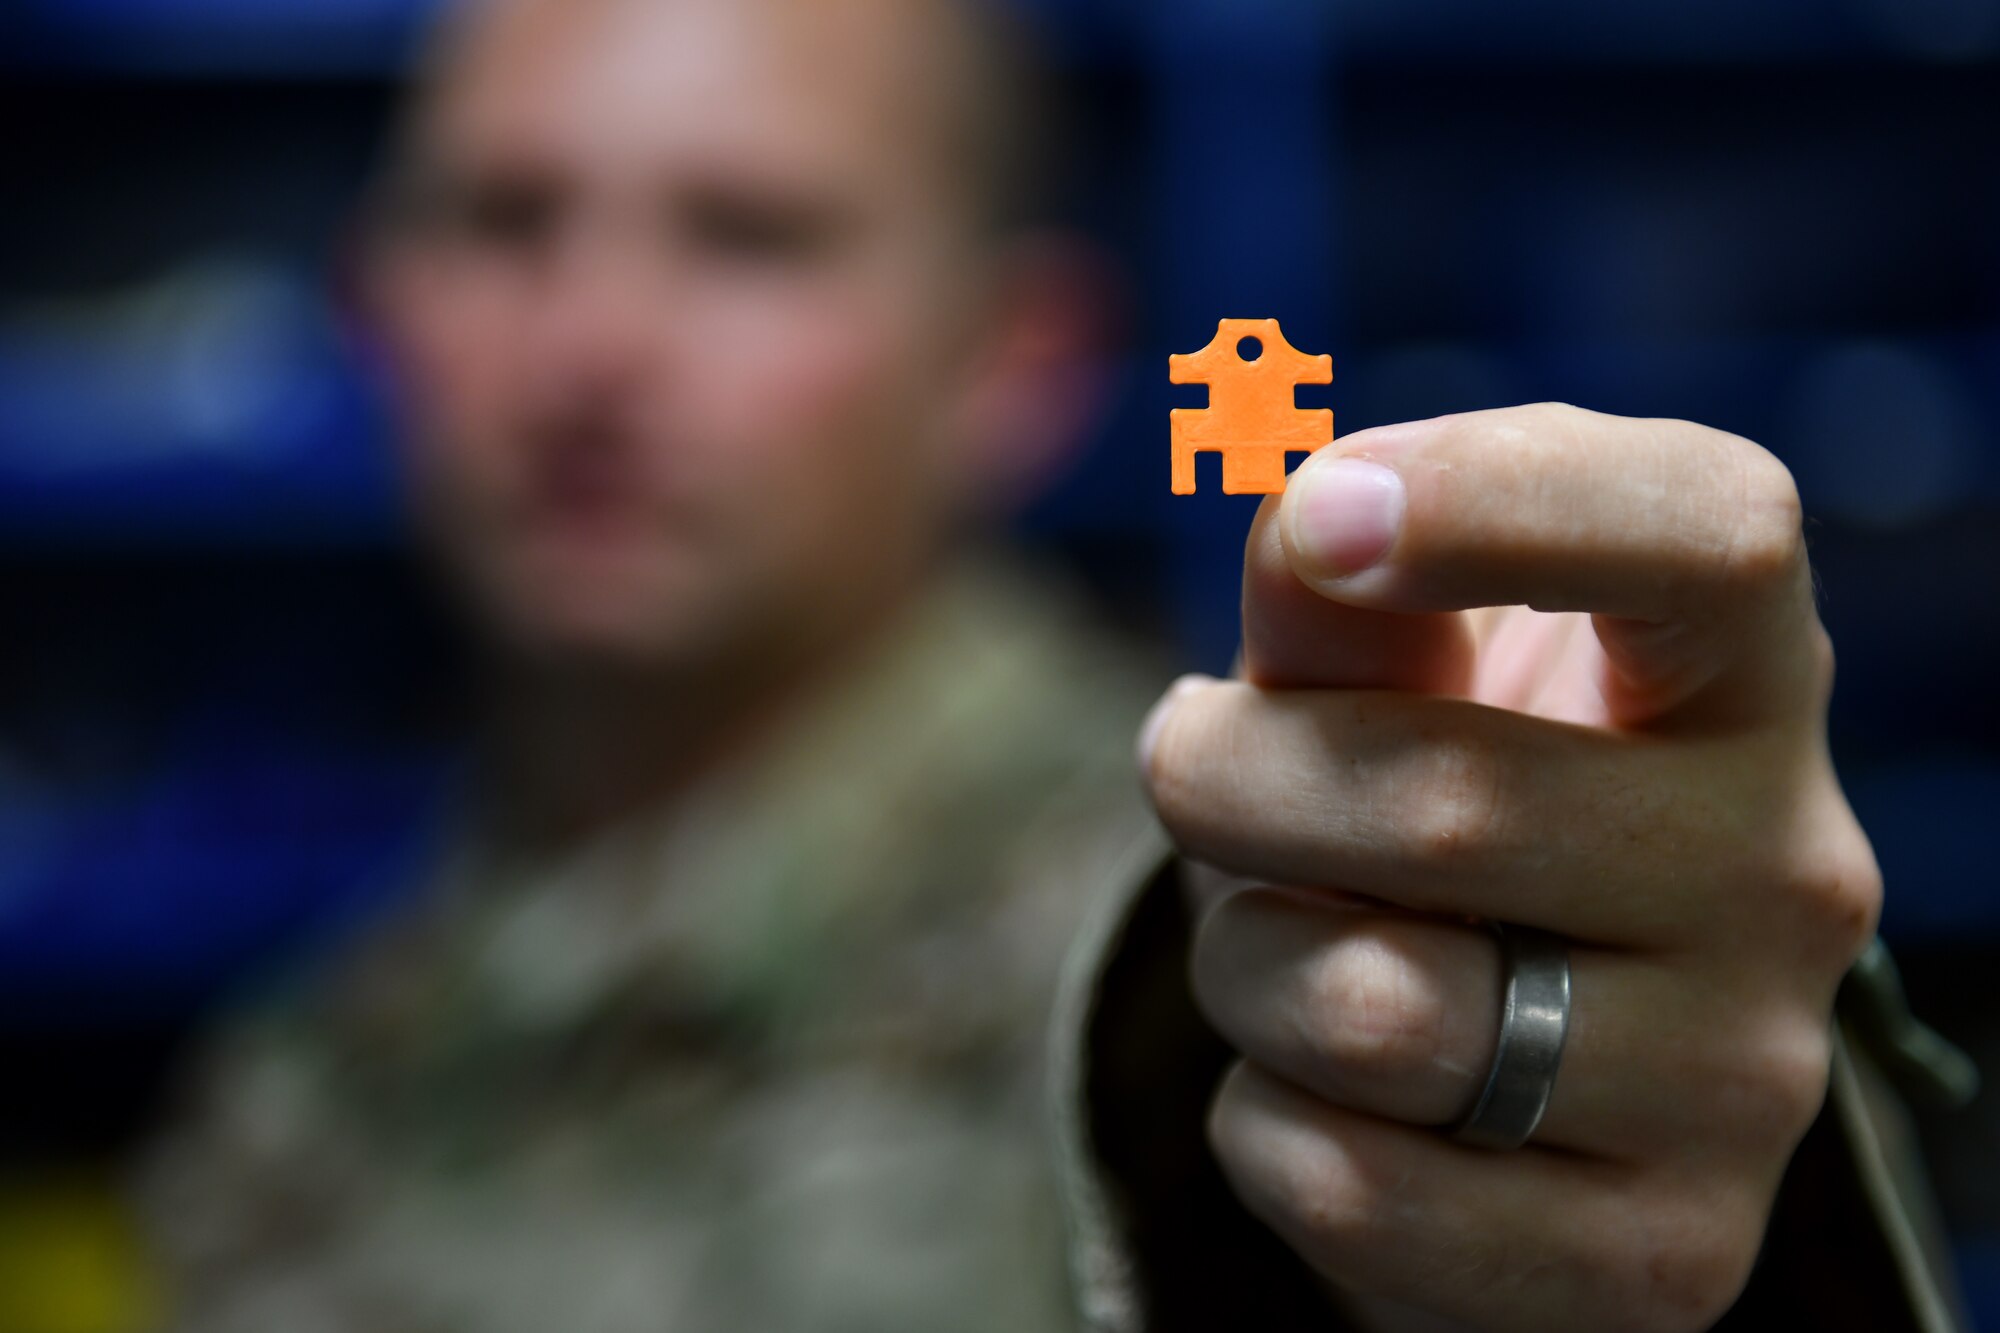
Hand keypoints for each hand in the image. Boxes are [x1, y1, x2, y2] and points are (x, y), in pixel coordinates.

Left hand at [1137, 404, 1880, 1331]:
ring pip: (1371, 1014)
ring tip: (1287, 945)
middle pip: (1437, 801)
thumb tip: (1310, 523)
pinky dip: (1265, 1126)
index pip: (1706, 533)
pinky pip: (1349, 1188)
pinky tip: (1330, 1094)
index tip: (1321, 517)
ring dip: (1244, 964)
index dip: (1499, 498)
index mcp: (1740, 670)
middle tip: (1206, 776)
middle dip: (1223, 781)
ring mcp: (1749, 1082)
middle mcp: (1788, 871)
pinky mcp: (1667, 1260)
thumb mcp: (1393, 671)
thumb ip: (1340, 588)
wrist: (1509, 1064)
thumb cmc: (1433, 799)